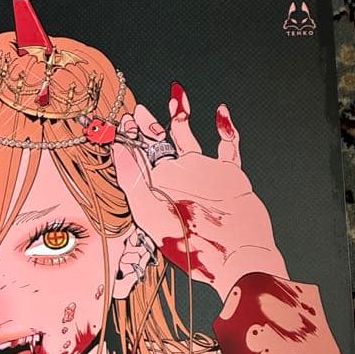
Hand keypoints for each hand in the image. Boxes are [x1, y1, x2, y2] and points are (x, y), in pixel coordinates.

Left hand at [111, 84, 287, 301]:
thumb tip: (117, 149)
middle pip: (158, 145)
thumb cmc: (193, 245)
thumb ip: (133, 180)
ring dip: (182, 117)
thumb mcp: (151, 213)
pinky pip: (228, 145)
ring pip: (189, 138)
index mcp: (155, 191)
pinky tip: (219, 111)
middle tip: (138, 109)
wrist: (237, 256)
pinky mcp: (229, 174)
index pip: (136, 158)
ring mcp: (203, 174)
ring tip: (176, 97)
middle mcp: (177, 180)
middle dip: (148, 126)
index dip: (128, 138)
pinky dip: (225, 127)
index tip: (121, 120)